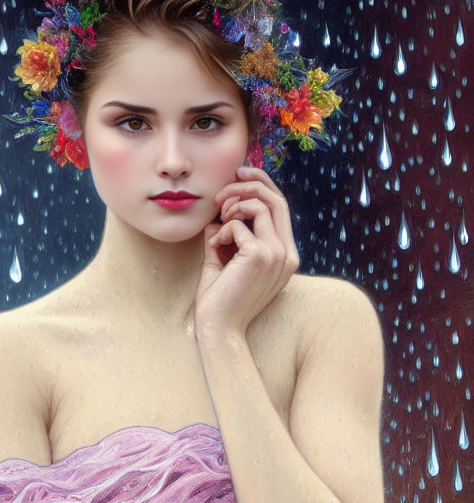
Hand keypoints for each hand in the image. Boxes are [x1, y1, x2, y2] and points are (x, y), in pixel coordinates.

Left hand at [194, 167, 299, 334]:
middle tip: (220, 194)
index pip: (280, 207)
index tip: (239, 174)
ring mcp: (277, 254)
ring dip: (232, 206)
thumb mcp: (225, 260)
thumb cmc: (219, 298)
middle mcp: (287, 253)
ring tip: (217, 224)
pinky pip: (238, 224)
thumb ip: (227, 235)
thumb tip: (218, 215)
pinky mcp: (260, 255)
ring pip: (260, 205)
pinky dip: (221, 230)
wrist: (218, 328)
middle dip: (246, 186)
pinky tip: (214, 248)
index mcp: (285, 255)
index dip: (262, 184)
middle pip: (275, 199)